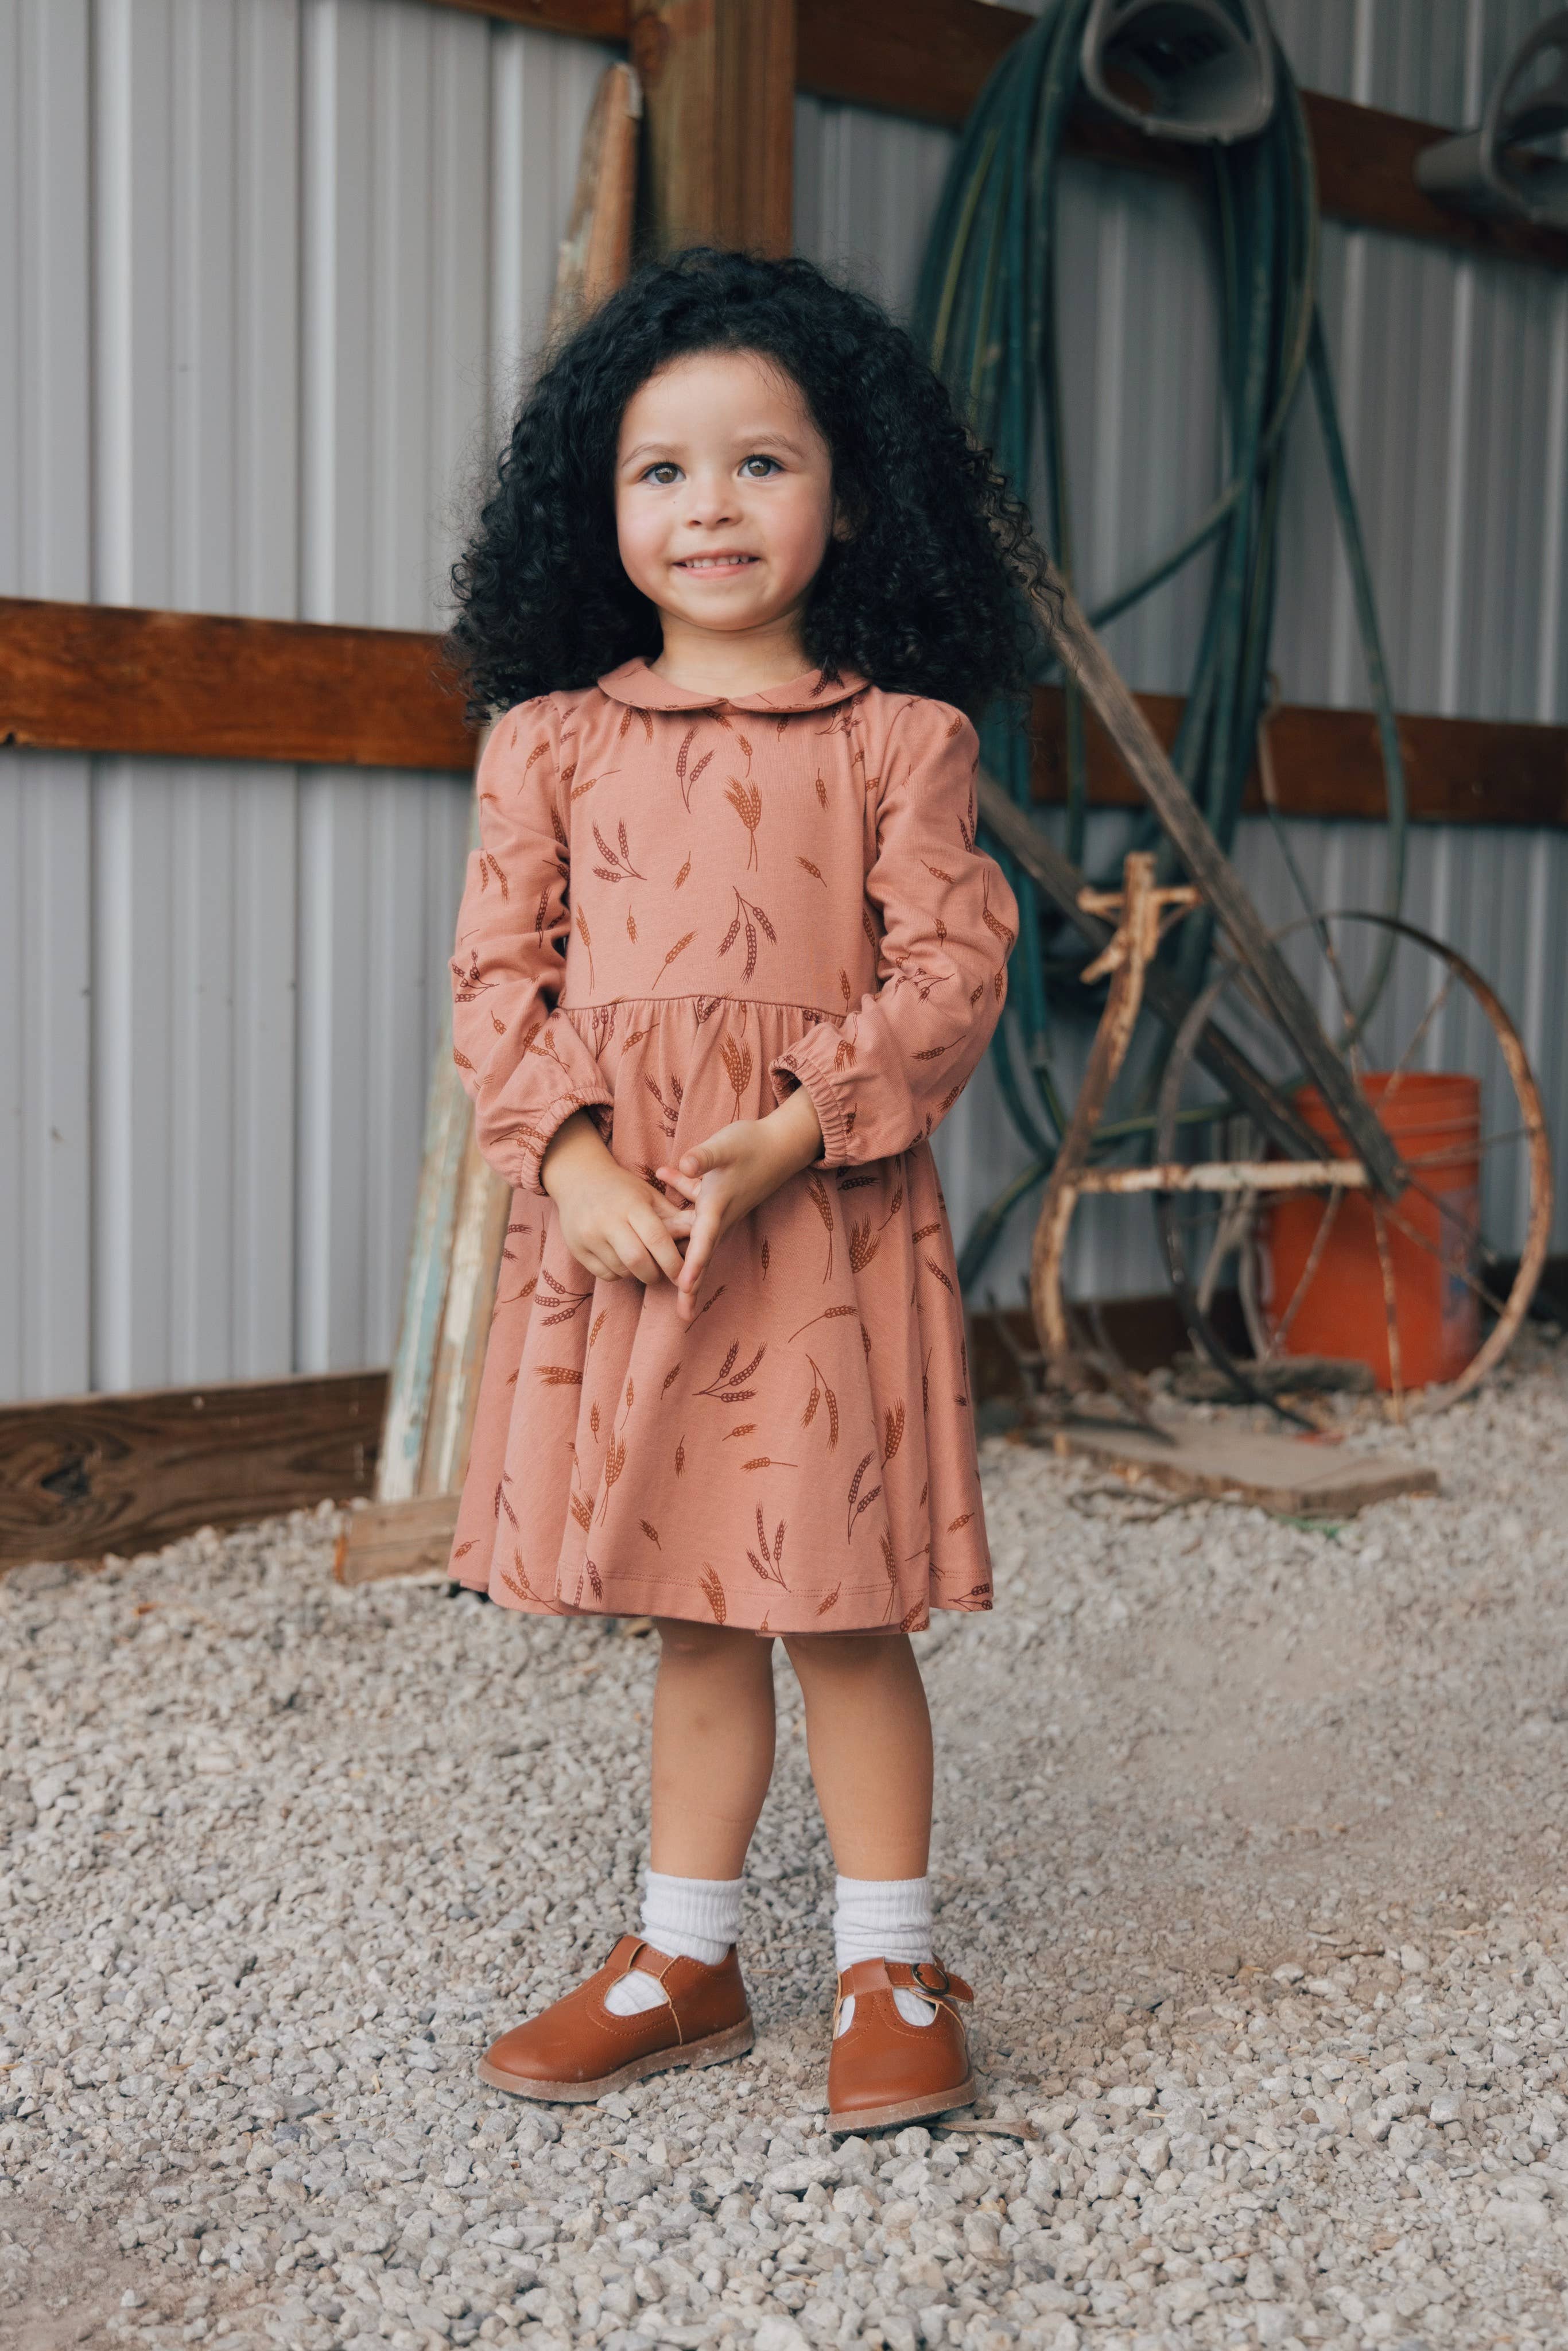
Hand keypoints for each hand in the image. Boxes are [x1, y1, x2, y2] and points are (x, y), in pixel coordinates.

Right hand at [541, 1111, 692, 1285]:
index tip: (684, 1273)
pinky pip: (605, 1274)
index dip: (673, 1261)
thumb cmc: (622, 1189)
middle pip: (637, 1260)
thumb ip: (675, 1217)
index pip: (657, 1238)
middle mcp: (607, 1219)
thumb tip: (705, 1235)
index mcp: (632, 1204)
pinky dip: (620, 1273)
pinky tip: (623, 1261)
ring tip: (643, 1263)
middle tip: (662, 1273)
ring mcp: (588, 1235)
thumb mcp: (649, 1195)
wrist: (579, 1179)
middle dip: (655, 1273)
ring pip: (621, 1270)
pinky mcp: (577, 1248)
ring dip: (637, 1273)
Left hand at [657, 1086, 823, 1324]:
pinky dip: (680, 1202)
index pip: (702, 1241)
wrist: (782, 1143)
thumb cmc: (753, 1144)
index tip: (683, 1288)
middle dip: (692, 1285)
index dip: (693, 1265)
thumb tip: (682, 1163)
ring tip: (679, 1291)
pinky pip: (695, 1212)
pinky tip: (662, 1173)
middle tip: (684, 1316)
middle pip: (702, 1255)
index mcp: (718, 1206)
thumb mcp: (725, 1146)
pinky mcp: (720, 1199)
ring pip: (697, 1240)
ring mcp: (721, 1211)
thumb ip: (703, 1157)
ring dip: (687, 1261)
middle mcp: (720, 1215)